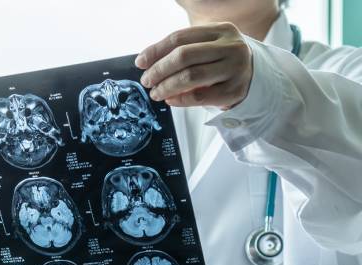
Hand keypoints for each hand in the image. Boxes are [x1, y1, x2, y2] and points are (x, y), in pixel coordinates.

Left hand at [136, 22, 252, 108]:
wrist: (257, 76)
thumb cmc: (223, 61)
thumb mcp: (209, 46)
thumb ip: (183, 50)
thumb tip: (147, 62)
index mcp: (221, 30)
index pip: (180, 38)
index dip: (156, 50)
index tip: (140, 62)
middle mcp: (230, 47)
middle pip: (184, 56)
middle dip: (159, 70)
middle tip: (147, 80)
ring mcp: (235, 69)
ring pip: (190, 77)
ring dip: (166, 86)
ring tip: (156, 92)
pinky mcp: (234, 91)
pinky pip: (199, 96)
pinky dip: (180, 99)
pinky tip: (171, 100)